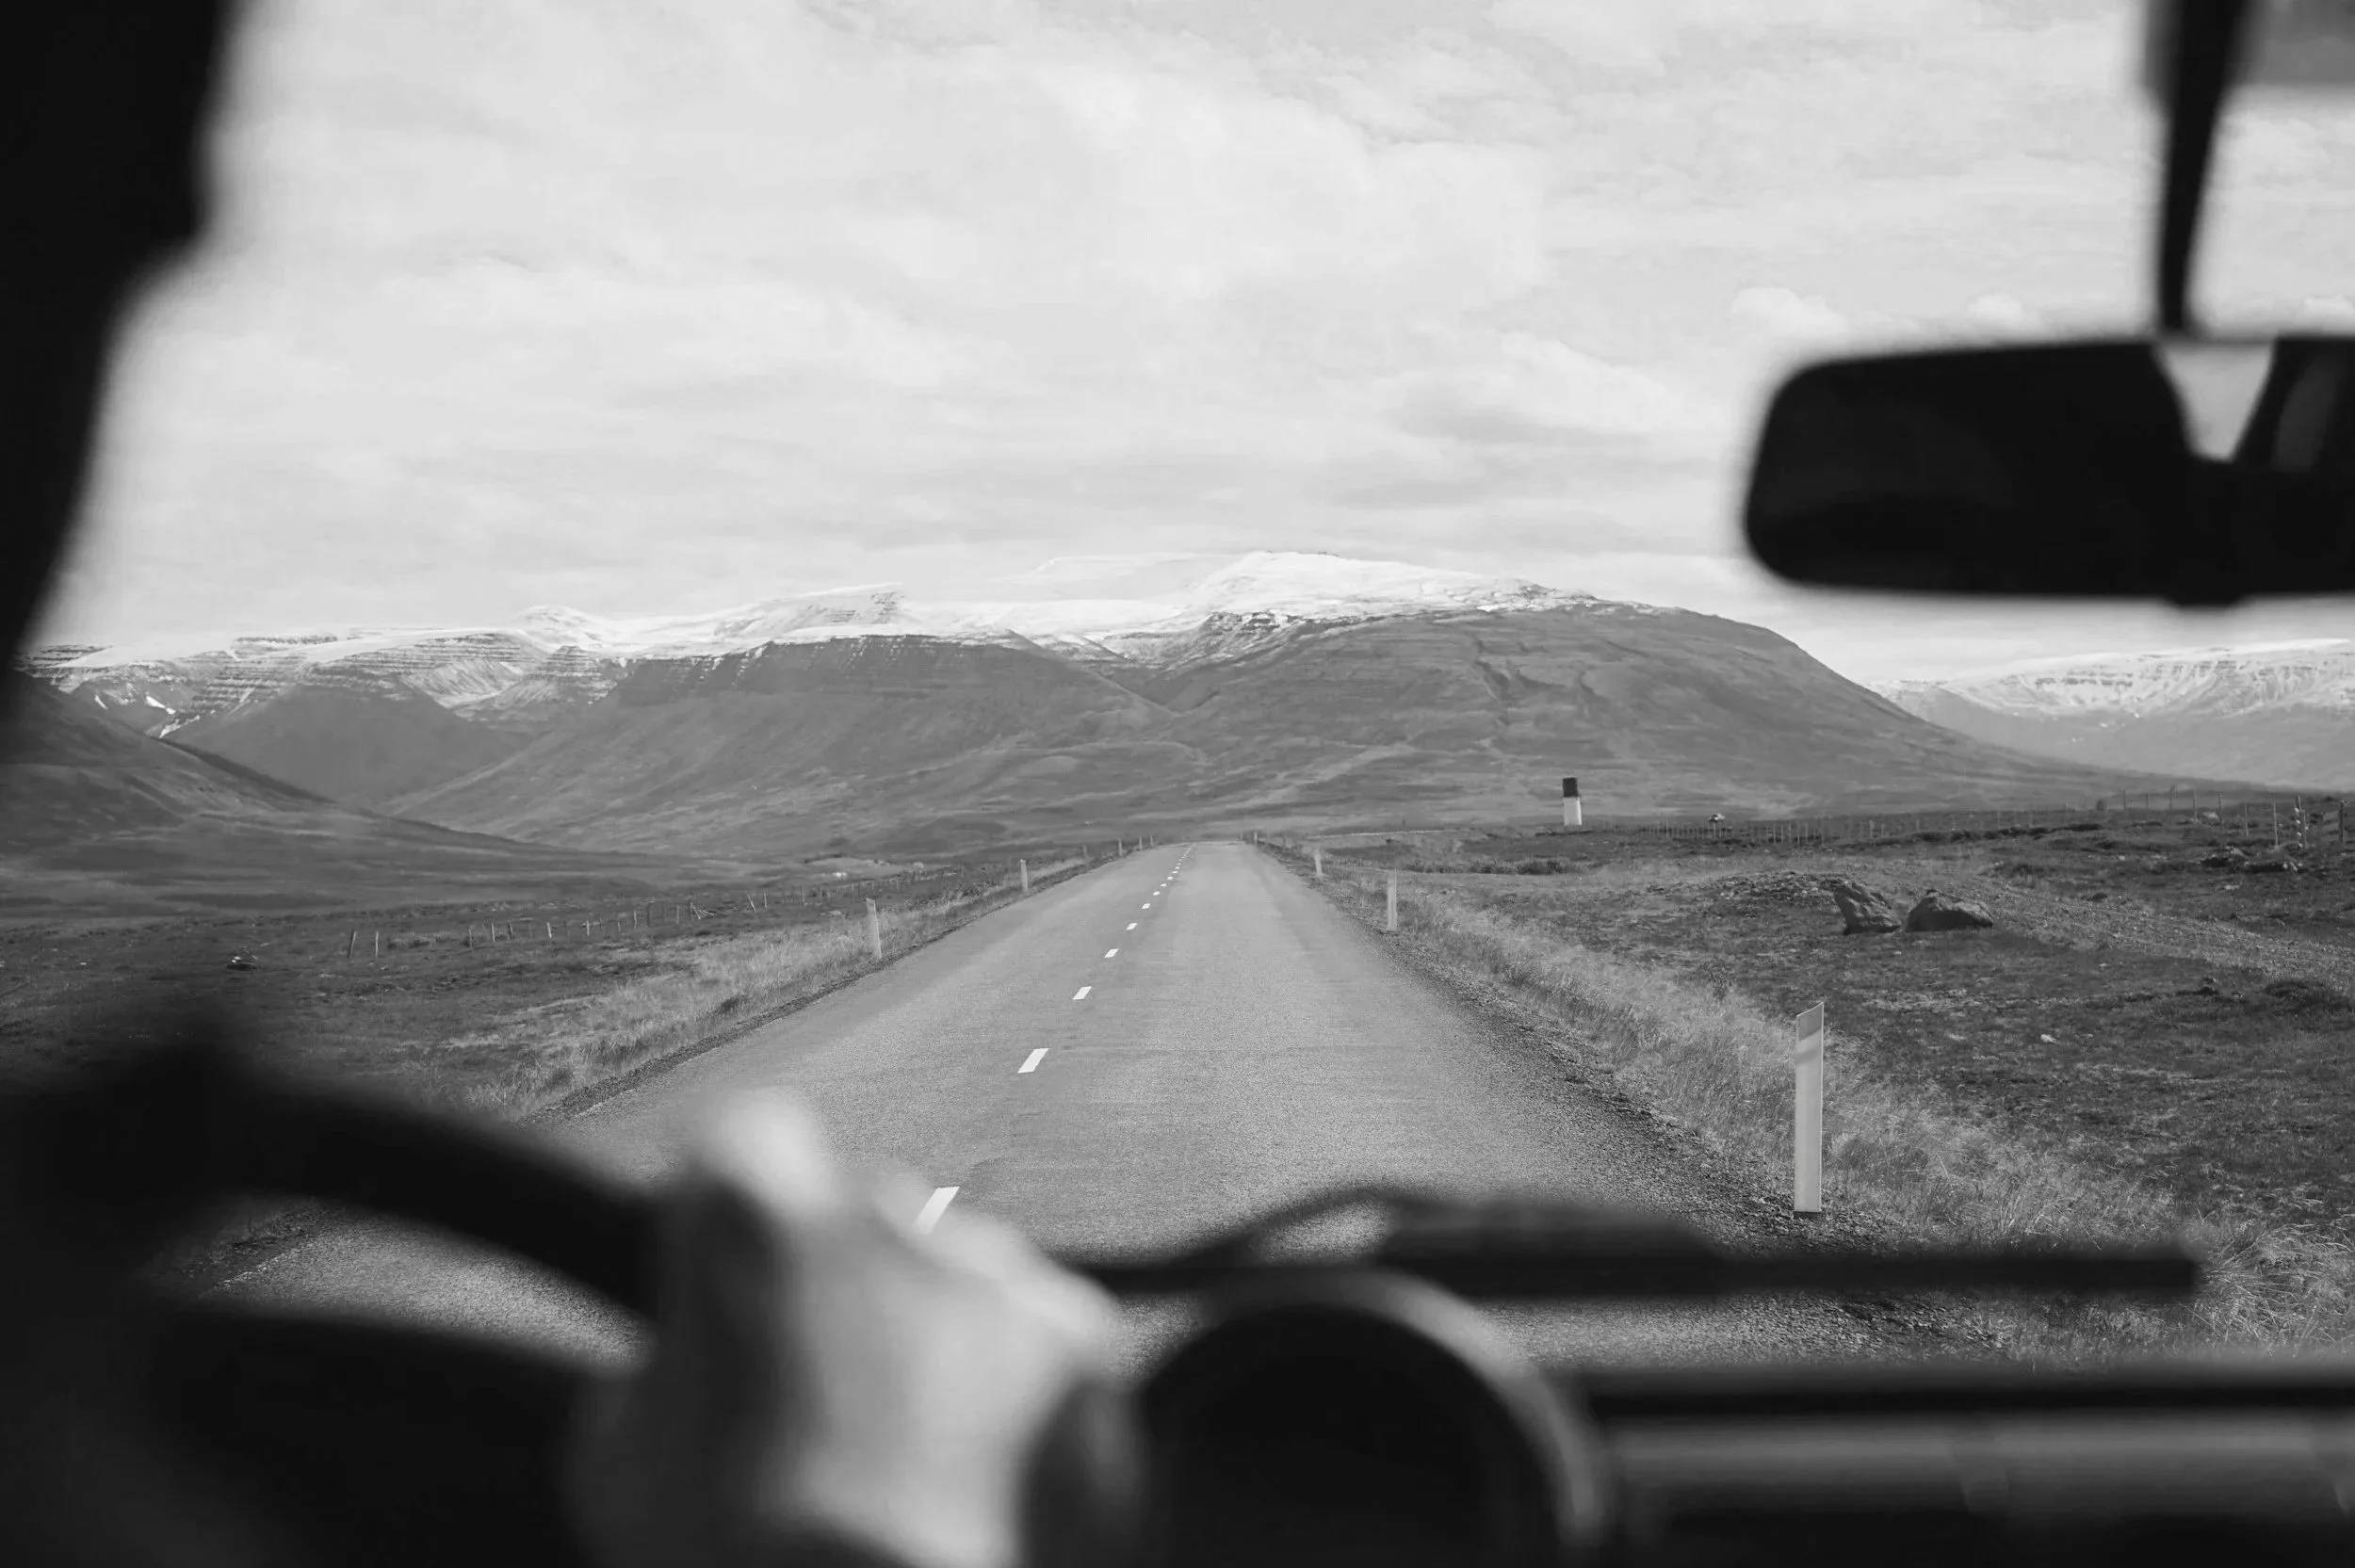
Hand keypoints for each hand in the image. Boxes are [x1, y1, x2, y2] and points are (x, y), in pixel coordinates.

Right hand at [565, 1093, 1127, 1567]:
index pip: (741, 1139)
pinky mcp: (1084, 1343)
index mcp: (752, 1217)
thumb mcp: (619, 1463)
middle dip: (845, 1279)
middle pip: (863, 1210)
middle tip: (824, 1393)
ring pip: (962, 1278)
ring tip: (911, 1460)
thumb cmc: (741, 1558)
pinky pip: (1045, 1344)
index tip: (734, 1260)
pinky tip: (981, 1476)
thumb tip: (681, 1363)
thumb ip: (656, 1369)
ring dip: (938, 1340)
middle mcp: (887, 1214)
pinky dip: (1022, 1396)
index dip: (735, 1204)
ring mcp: (997, 1274)